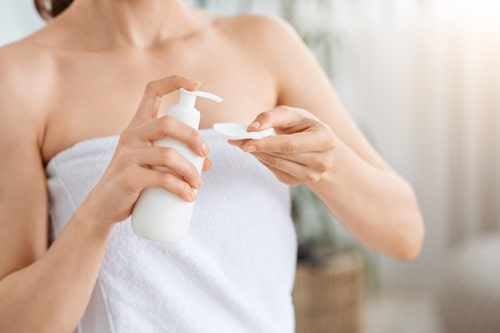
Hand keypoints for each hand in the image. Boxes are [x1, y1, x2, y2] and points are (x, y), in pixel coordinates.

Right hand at [81, 75, 210, 225]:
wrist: (104, 207)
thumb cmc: (132, 182)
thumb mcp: (152, 165)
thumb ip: (176, 158)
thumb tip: (206, 162)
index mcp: (138, 126)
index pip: (152, 91)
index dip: (174, 82)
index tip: (196, 84)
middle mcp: (131, 135)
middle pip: (168, 123)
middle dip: (193, 137)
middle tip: (205, 154)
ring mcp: (128, 155)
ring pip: (168, 155)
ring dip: (190, 170)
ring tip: (198, 184)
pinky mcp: (128, 176)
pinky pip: (162, 179)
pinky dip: (181, 188)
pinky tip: (189, 195)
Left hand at [229, 106, 335, 185]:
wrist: (314, 142)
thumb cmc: (301, 124)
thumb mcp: (289, 114)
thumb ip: (270, 117)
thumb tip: (251, 128)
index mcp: (325, 139)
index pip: (290, 145)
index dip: (267, 143)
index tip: (246, 141)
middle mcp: (323, 161)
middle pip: (282, 156)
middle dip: (258, 148)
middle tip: (238, 140)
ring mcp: (312, 175)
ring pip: (277, 165)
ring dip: (259, 154)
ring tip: (248, 143)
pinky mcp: (298, 183)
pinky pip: (275, 172)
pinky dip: (265, 161)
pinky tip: (263, 152)